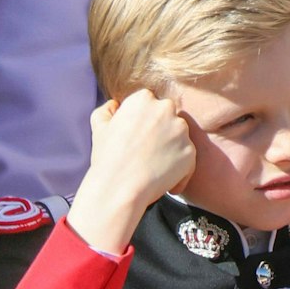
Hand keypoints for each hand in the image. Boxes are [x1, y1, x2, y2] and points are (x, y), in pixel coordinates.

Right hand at [66, 91, 196, 253]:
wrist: (119, 188)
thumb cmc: (107, 158)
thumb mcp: (99, 128)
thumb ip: (106, 110)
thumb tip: (114, 104)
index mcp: (143, 99)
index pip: (150, 103)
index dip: (144, 121)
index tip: (137, 136)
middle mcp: (165, 109)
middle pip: (168, 117)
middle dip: (161, 131)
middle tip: (146, 152)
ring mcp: (180, 130)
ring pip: (180, 137)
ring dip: (171, 150)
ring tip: (153, 167)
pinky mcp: (190, 151)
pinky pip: (187, 159)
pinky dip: (179, 171)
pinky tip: (164, 182)